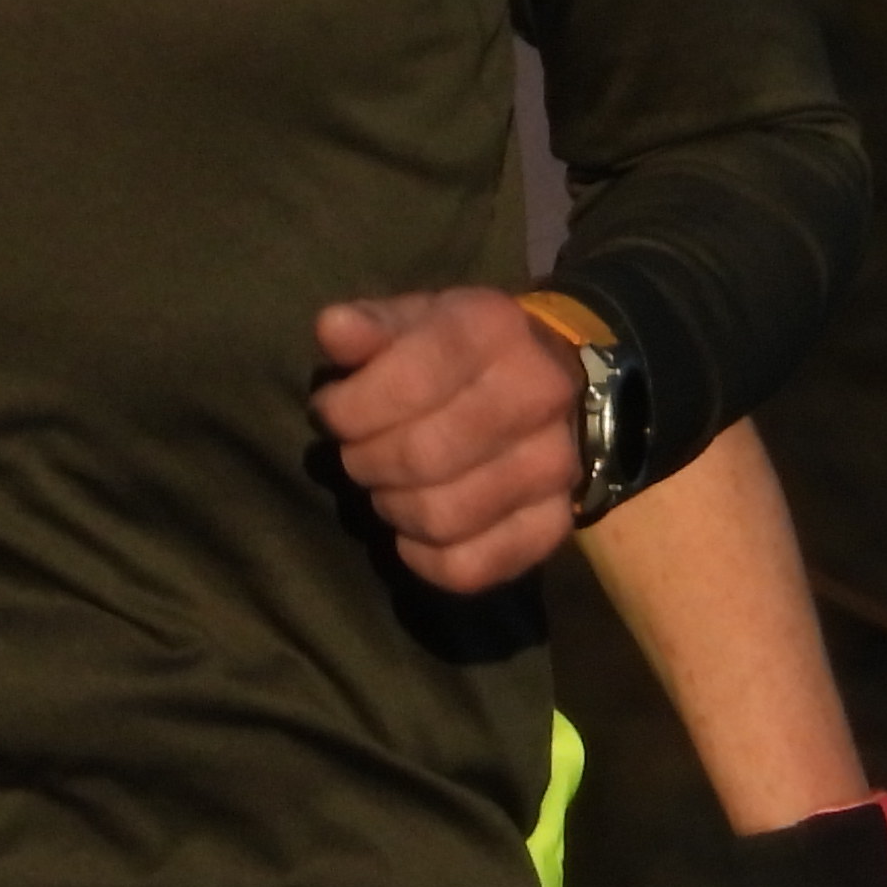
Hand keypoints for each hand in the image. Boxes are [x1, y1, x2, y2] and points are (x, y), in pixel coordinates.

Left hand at [312, 288, 578, 592]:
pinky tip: (414, 532)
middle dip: (365, 462)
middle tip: (358, 453)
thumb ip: (372, 325)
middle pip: (420, 457)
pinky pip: (469, 567)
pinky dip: (424, 559)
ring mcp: (554, 466)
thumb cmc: (464, 351)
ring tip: (388, 487)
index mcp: (495, 331)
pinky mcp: (555, 524)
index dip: (348, 409)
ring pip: (441, 517)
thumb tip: (333, 330)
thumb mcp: (418, 319)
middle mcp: (538, 396)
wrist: (554, 381)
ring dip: (392, 509)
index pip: (405, 384)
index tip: (331, 413)